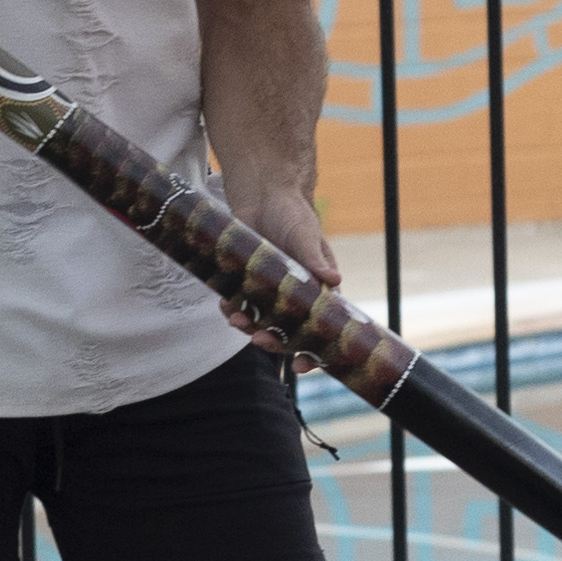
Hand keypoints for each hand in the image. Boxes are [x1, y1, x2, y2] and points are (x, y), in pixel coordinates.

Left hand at [217, 187, 348, 346]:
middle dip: (274, 342)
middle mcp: (294, 297)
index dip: (313, 352)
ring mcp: (269, 292)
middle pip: (286, 332)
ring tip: (237, 320)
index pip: (320, 330)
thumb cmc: (294, 214)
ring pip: (260, 322)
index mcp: (317, 291)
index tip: (303, 366)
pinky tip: (226, 306)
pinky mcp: (247, 283)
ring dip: (249, 327)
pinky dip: (233, 309)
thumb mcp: (306, 236)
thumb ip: (316, 260)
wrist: (263, 194)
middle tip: (260, 340)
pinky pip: (240, 305)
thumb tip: (334, 281)